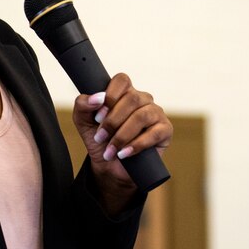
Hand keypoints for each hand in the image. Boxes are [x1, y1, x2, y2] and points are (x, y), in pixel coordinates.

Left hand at [72, 73, 171, 212]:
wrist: (110, 167)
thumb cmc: (100, 141)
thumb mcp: (84, 122)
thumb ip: (83, 105)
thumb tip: (98, 98)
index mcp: (124, 93)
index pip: (122, 80)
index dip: (110, 96)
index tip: (97, 116)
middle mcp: (143, 100)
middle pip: (132, 98)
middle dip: (112, 120)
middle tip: (100, 137)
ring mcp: (156, 113)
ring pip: (141, 116)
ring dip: (122, 135)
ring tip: (110, 150)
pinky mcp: (165, 130)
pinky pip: (154, 133)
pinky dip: (136, 145)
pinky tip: (123, 154)